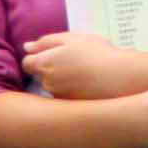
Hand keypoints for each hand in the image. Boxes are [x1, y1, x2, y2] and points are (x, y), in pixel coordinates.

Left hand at [22, 32, 137, 99]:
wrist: (121, 78)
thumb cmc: (97, 53)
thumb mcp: (72, 39)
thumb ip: (46, 42)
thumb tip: (26, 46)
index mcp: (44, 64)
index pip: (28, 63)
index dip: (39, 57)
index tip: (53, 55)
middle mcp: (47, 83)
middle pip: (42, 75)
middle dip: (53, 69)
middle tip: (75, 61)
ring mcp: (59, 97)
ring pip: (55, 87)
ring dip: (64, 80)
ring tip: (85, 73)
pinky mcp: (71, 108)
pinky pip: (67, 97)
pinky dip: (73, 91)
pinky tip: (89, 85)